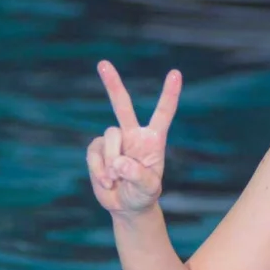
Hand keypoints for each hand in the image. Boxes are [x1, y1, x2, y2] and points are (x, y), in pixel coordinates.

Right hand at [85, 61, 180, 216]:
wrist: (126, 206)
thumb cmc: (143, 195)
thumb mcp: (149, 189)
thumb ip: (139, 176)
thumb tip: (119, 162)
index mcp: (153, 140)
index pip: (163, 113)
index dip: (169, 94)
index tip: (176, 73)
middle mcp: (133, 135)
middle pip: (122, 105)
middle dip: (112, 84)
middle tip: (102, 63)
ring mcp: (114, 141)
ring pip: (108, 138)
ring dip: (111, 162)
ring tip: (116, 180)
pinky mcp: (97, 150)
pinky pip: (93, 153)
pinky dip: (99, 170)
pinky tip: (107, 182)